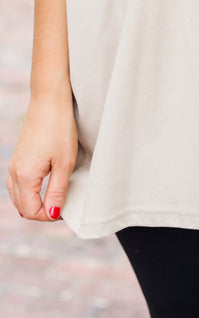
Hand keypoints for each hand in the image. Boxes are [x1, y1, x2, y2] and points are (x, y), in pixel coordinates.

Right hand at [5, 91, 78, 221]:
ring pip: (18, 197)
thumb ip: (58, 191)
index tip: (66, 209)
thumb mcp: (64, 163)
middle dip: (41, 212)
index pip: (31, 212)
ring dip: (33, 203)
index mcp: (25, 176)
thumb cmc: (60, 129)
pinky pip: (17, 184)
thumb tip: (53, 214)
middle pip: (22, 207)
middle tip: (62, 205)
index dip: (49, 216)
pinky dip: (28, 191)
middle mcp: (14, 172)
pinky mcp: (18, 157)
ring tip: (55, 197)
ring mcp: (14, 164)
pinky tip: (43, 186)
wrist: (49, 101)